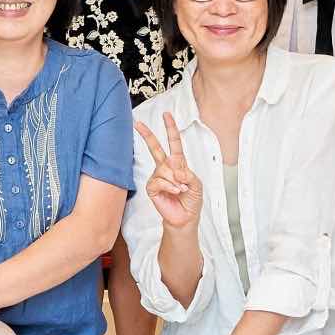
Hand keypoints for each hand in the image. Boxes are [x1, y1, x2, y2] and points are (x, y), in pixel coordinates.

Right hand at [133, 111, 203, 230]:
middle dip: (147, 135)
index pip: (174, 143)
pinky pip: (159, 181)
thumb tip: (174, 166)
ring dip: (175, 181)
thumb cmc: (191, 201)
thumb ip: (187, 173)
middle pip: (155, 148)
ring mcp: (158, 177)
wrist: (185, 218)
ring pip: (164, 170)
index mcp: (178, 163)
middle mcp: (166, 168)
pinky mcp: (152, 188)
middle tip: (138, 124)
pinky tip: (175, 192)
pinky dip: (170, 187)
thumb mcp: (196, 184)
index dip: (171, 129)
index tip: (167, 115)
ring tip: (181, 190)